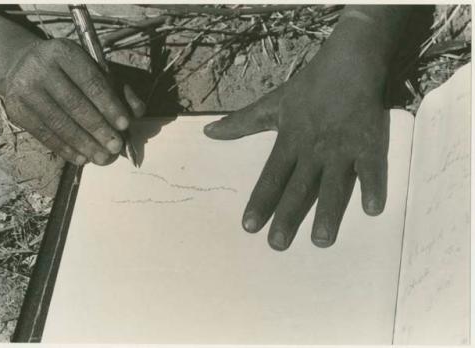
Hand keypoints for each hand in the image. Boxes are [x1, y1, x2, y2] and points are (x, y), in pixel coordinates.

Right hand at [3, 38, 145, 165]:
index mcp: (65, 53)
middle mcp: (40, 67)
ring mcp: (24, 89)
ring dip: (84, 144)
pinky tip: (81, 158)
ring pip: (59, 122)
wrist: (20, 64)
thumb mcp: (94, 69)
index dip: (109, 105)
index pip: (91, 82)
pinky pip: (44, 134)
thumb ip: (120, 89)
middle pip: (74, 104)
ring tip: (102, 157)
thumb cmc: (69, 70)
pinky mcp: (15, 109)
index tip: (124, 125)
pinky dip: (65, 149)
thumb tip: (138, 112)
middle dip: (98, 128)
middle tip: (115, 147)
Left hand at [204, 43, 389, 248]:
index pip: (271, 177)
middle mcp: (313, 149)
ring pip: (333, 185)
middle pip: (298, 188)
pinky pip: (371, 169)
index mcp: (289, 141)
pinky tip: (372, 210)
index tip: (249, 226)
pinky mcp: (369, 144)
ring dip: (327, 213)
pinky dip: (372, 187)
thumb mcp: (271, 104)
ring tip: (320, 240)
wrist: (349, 62)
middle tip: (277, 244)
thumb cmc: (309, 86)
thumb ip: (240, 123)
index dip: (260, 202)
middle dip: (287, 217)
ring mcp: (342, 148)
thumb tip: (208, 132)